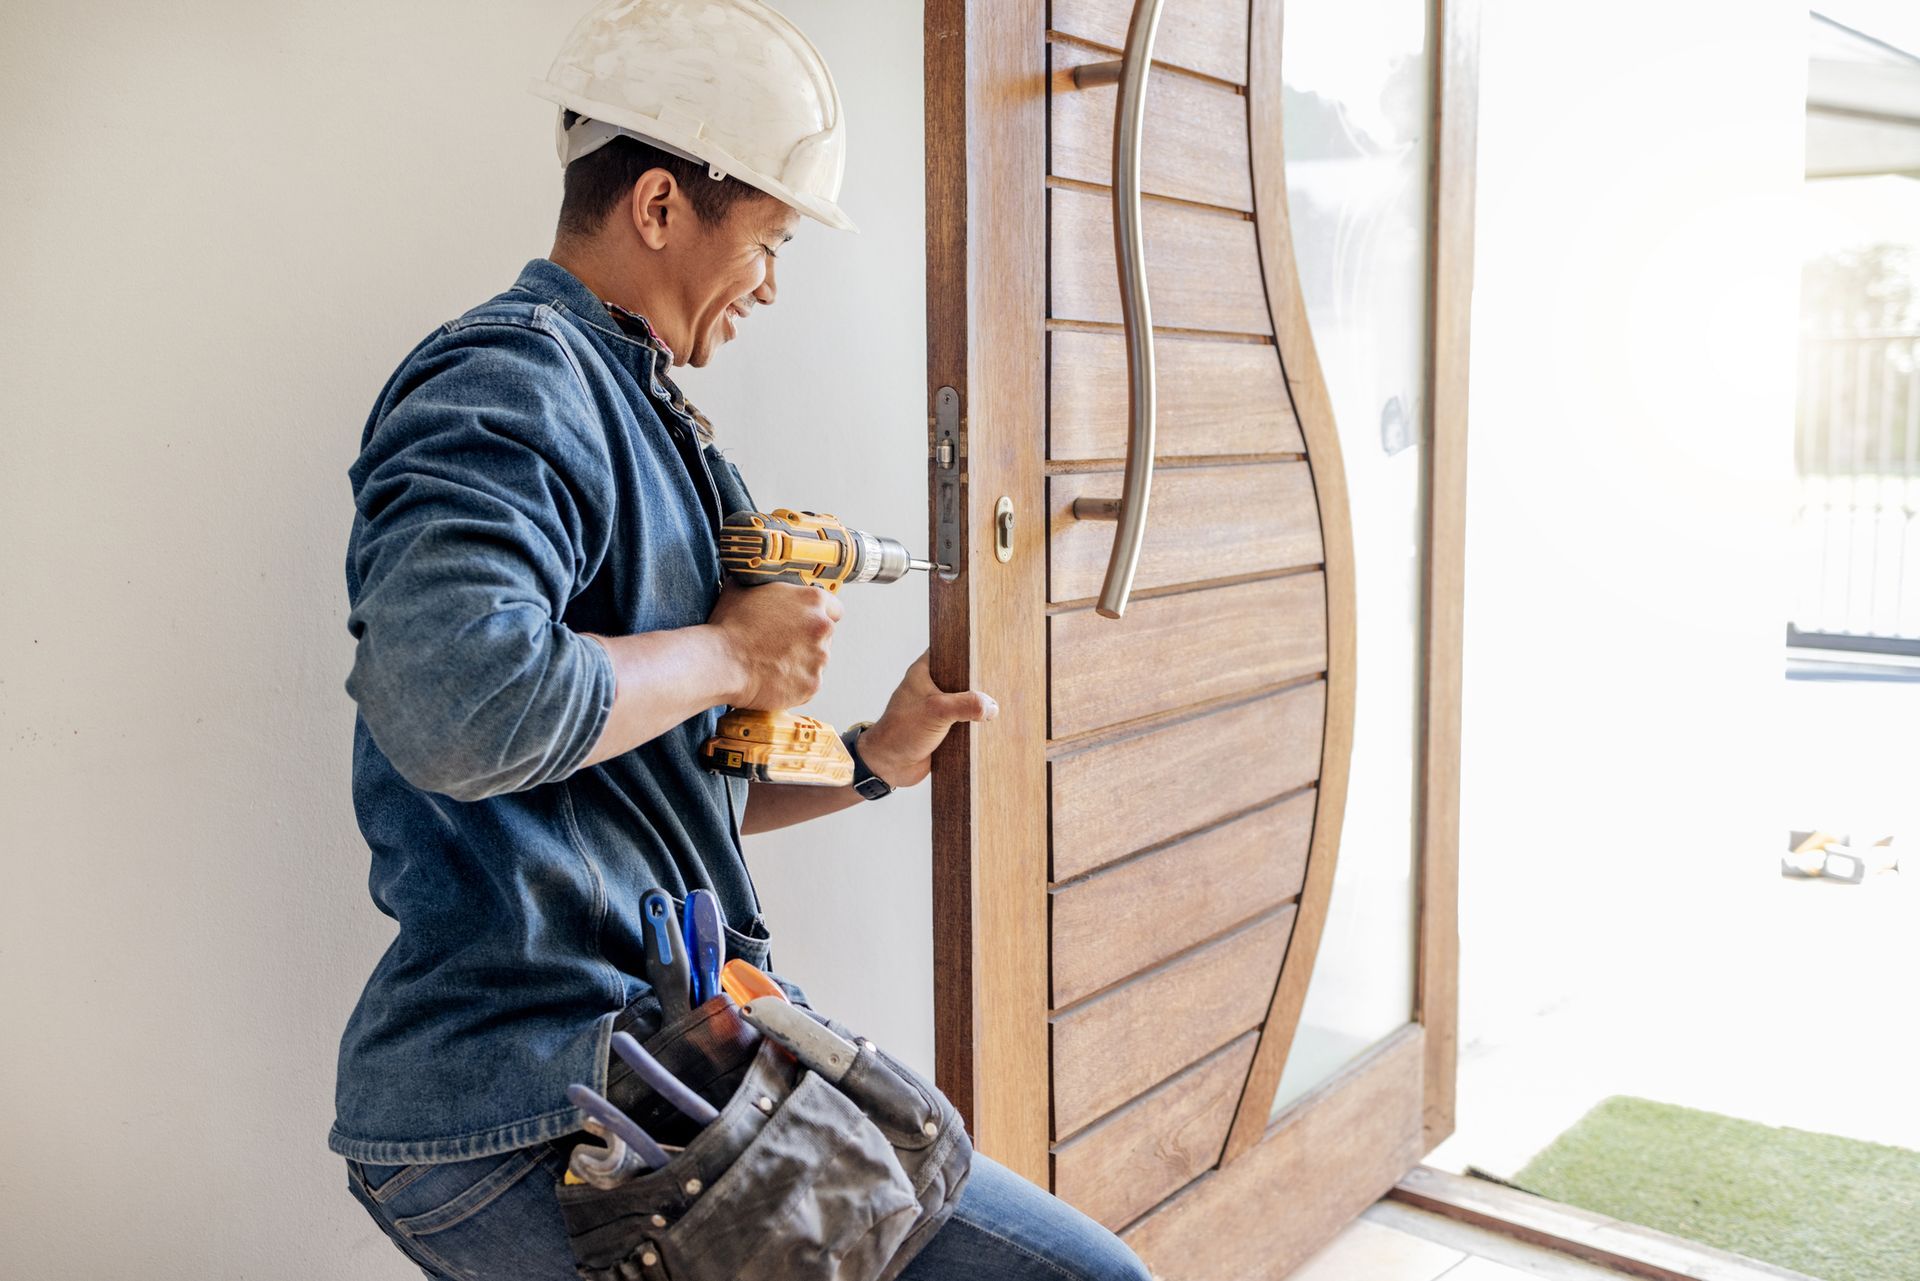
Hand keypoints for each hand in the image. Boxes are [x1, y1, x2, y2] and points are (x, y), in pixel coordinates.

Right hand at [707, 582, 842, 708]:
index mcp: (812, 600)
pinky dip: (795, 684)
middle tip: (782, 644)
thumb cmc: (729, 626)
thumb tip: (753, 576)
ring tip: (773, 663)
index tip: (807, 623)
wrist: (720, 662)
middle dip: (807, 640)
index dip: (819, 615)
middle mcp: (822, 628)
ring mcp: (820, 659)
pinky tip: (773, 679)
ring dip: (802, 662)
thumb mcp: (742, 589)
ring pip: (817, 661)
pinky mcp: (812, 685)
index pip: (834, 608)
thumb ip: (760, 583)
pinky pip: (807, 683)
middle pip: (825, 636)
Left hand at [853, 651, 997, 788]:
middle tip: (1001, 681)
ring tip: (1001, 703)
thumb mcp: (937, 710)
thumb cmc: (901, 731)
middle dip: (979, 682)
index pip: (949, 651)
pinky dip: (975, 725)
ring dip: (978, 707)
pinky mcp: (944, 728)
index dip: (968, 649)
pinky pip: (965, 722)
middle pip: (963, 678)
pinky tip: (992, 725)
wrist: (889, 766)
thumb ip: (966, 704)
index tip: (989, 651)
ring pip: (966, 701)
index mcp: (924, 672)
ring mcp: (938, 708)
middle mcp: (932, 687)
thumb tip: (992, 707)